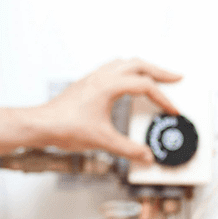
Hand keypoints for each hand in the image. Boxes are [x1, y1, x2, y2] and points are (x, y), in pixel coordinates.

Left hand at [38, 58, 181, 162]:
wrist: (41, 124)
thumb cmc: (65, 127)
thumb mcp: (102, 141)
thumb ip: (128, 149)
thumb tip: (146, 156)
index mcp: (108, 85)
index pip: (144, 86)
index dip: (163, 99)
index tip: (172, 110)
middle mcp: (100, 76)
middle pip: (137, 64)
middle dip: (159, 71)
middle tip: (175, 78)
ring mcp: (92, 78)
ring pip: (123, 62)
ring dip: (142, 67)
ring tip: (154, 77)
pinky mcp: (86, 83)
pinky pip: (111, 68)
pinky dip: (126, 71)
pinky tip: (127, 83)